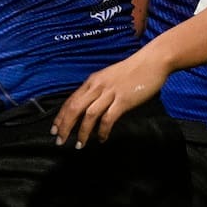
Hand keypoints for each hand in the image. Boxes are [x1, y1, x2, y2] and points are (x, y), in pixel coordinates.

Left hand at [51, 49, 168, 148]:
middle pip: (74, 108)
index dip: (61, 116)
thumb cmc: (132, 71)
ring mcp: (110, 93)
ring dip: (82, 132)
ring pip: (88, 114)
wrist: (152, 61)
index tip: (55, 130)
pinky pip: (108, 118)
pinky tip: (101, 139)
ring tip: (79, 145)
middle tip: (60, 141)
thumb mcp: (109, 78)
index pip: (70, 100)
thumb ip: (98, 90)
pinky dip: (102, 131)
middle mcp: (97, 86)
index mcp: (92, 81)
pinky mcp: (123, 100)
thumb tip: (88, 107)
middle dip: (65, 126)